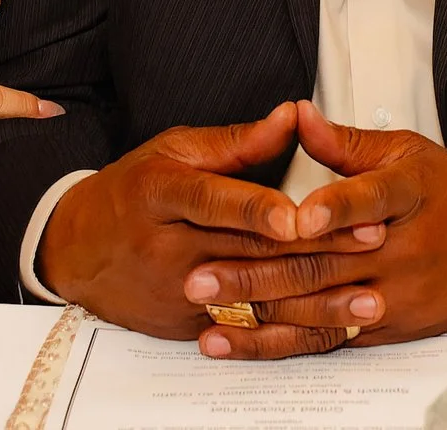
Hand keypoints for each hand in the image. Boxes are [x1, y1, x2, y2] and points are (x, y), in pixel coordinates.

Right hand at [41, 102, 389, 347]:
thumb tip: (291, 115)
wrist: (75, 251)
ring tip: (368, 300)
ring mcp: (177, 292)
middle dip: (315, 250)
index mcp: (162, 192)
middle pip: (247, 252)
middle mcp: (167, 246)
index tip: (300, 216)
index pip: (215, 201)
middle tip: (371, 239)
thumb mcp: (173, 151)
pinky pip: (246, 330)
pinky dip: (293, 330)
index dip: (258, 209)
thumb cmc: (132, 191)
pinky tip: (334, 328)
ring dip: (317, 303)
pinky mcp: (187, 324)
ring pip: (255, 301)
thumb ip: (236, 141)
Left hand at [183, 102, 446, 360]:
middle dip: (258, 271)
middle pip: (326, 261)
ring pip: (321, 307)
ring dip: (260, 312)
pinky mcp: (390, 327)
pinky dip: (282, 341)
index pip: (370, 198)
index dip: (334, 207)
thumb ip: (346, 143)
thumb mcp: (408, 152)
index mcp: (409, 193)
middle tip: (201, 274)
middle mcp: (403, 249)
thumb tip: (296, 114)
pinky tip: (243, 340)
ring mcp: (396, 294)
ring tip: (207, 311)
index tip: (295, 213)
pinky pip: (331, 338)